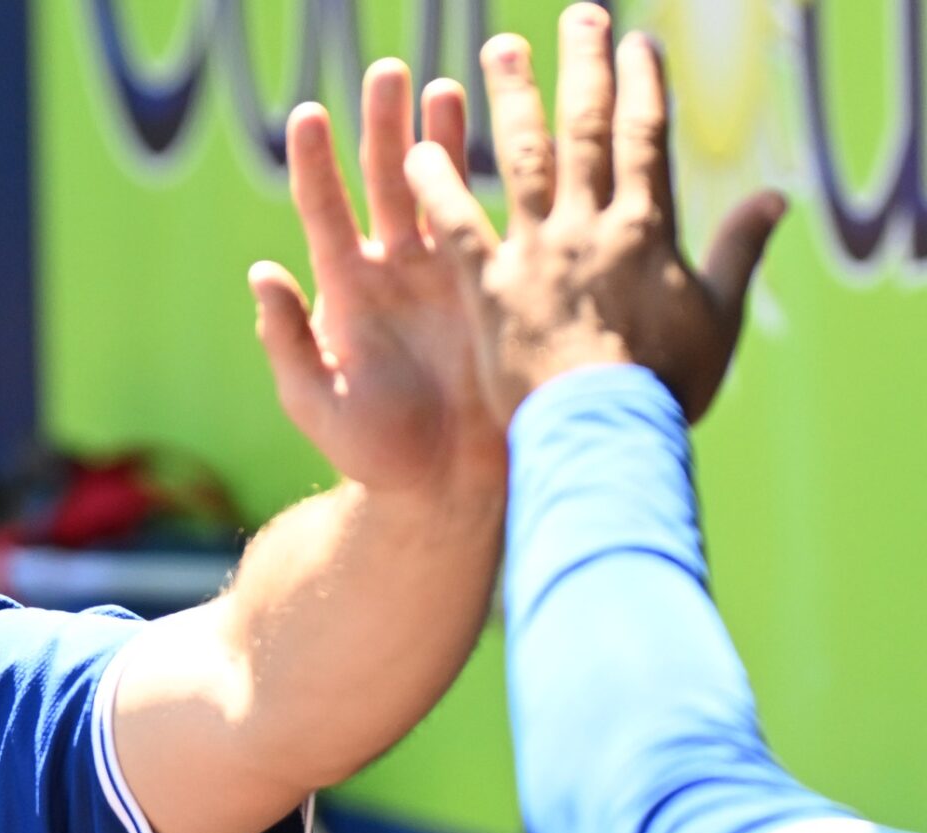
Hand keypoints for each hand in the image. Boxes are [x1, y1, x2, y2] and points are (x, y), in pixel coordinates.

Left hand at [252, 60, 504, 495]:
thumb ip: (287, 342)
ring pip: (441, 188)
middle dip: (383, 125)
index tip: (309, 114)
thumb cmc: (375, 455)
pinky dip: (495, 181)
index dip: (314, 164)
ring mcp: (443, 274)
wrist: (445, 488)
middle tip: (386, 70)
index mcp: (345, 292)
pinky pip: (491, 222)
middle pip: (383, 181)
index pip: (323, 212)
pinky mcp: (491, 288)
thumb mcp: (317, 403)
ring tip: (445, 83)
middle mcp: (391, 271)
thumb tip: (260, 274)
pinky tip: (508, 135)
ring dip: (441, 135)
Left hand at [404, 3, 785, 420]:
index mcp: (647, 230)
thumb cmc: (665, 388)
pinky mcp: (488, 288)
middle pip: (586, 128)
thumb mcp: (718, 320)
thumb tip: (776, 198)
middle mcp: (590, 225)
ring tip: (497, 48)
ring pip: (521, 157)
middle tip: (578, 15)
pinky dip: (435, 186)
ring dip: (511, 97)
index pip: (647, 139)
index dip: (644, 86)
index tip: (639, 45)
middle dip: (584, 66)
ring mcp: (537, 252)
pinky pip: (455, 225)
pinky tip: (413, 150)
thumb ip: (739, 252)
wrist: (608, 434)